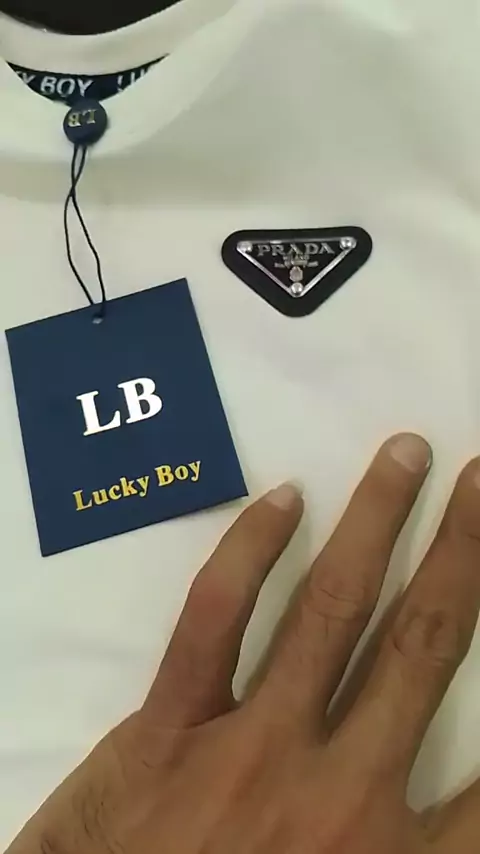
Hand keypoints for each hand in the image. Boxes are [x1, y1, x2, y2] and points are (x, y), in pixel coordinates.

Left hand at [7, 434, 479, 853]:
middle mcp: (338, 789)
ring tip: (405, 456)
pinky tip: (286, 499)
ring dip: (377, 522)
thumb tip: (458, 803)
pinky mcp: (169, 728)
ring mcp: (251, 746)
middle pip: (424, 643)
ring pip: (332, 609)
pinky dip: (250, 553)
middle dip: (463, 553)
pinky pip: (214, 619)